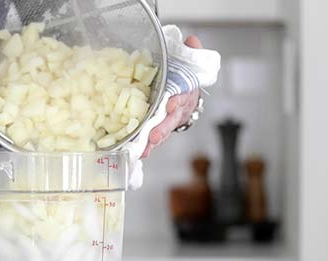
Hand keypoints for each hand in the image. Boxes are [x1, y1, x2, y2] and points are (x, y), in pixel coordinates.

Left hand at [141, 35, 202, 157]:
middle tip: (154, 135)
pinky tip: (136, 153)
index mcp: (184, 92)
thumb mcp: (187, 62)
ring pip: (161, 133)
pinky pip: (152, 138)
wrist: (185, 95)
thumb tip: (191, 41)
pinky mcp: (158, 129)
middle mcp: (177, 110)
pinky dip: (146, 146)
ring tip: (143, 149)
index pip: (182, 96)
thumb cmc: (182, 78)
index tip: (171, 104)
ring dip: (152, 142)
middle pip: (170, 120)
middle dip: (162, 128)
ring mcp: (168, 121)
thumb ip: (190, 52)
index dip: (177, 100)